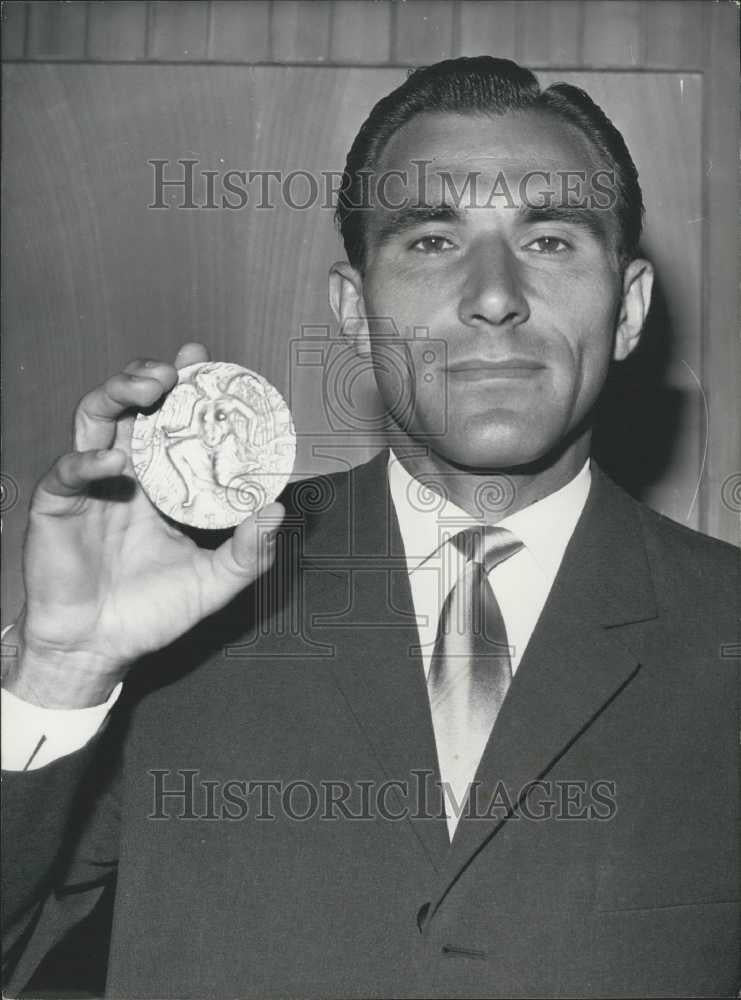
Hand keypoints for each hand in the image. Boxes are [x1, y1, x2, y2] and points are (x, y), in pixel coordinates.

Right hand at [5, 343, 283, 707]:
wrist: (99, 648)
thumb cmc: (153, 613)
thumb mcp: (215, 582)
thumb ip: (250, 552)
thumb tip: (277, 511)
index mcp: (161, 483)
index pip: (172, 422)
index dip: (187, 390)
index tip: (207, 363)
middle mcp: (125, 472)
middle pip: (131, 405)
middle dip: (151, 376)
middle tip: (179, 369)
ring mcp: (89, 484)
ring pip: (95, 417)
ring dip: (120, 393)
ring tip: (151, 388)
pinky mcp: (58, 504)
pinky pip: (68, 470)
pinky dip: (90, 459)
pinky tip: (117, 462)